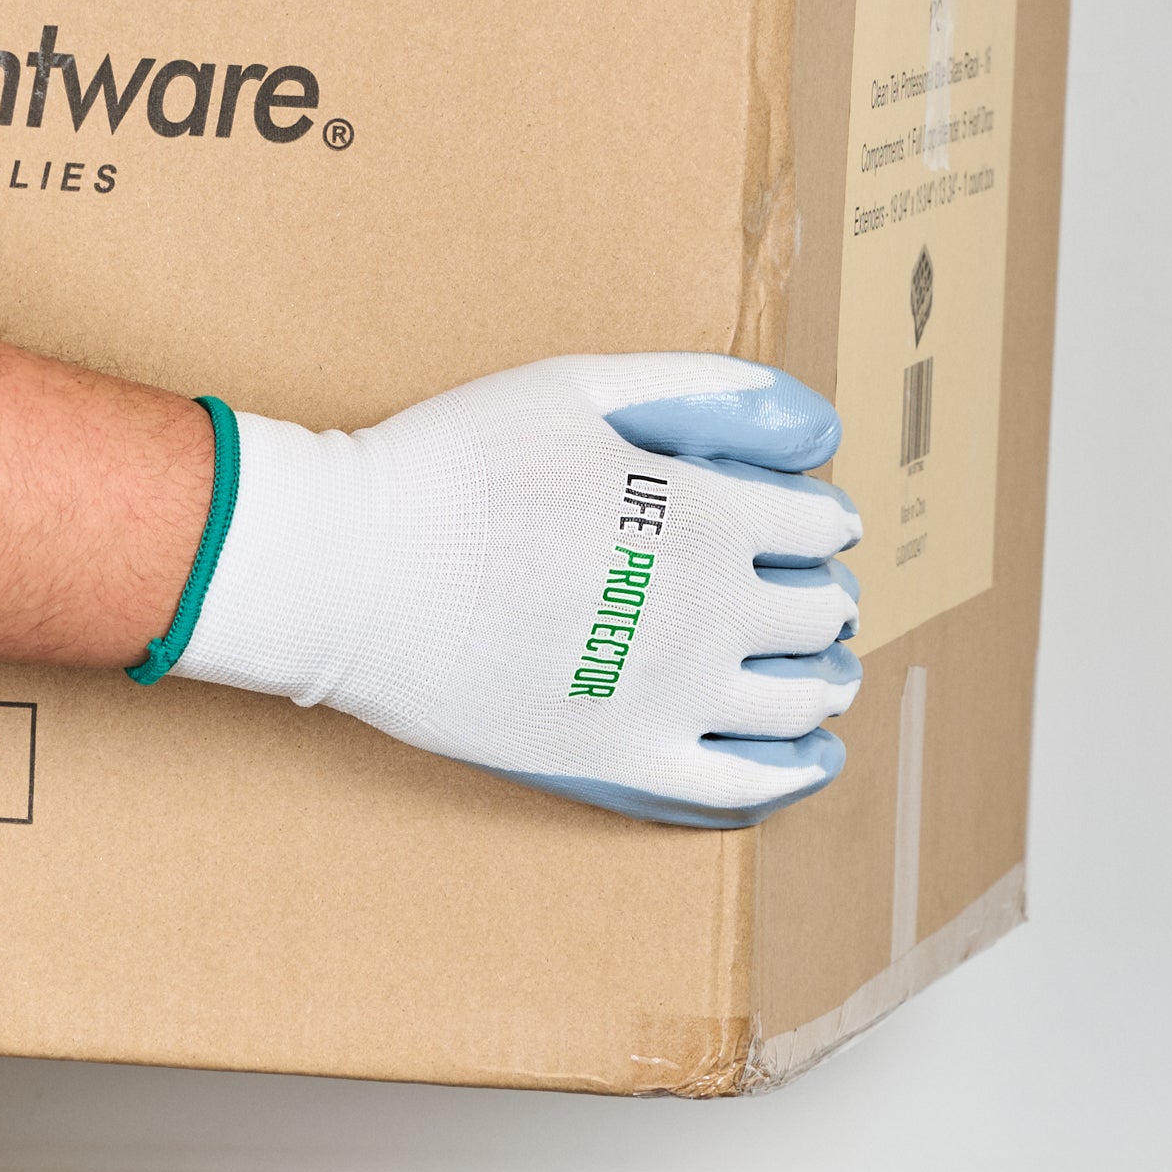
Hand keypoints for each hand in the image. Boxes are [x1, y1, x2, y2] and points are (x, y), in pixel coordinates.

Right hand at [173, 354, 860, 827]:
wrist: (351, 571)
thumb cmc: (453, 466)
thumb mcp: (579, 387)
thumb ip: (701, 389)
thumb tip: (813, 423)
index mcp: (705, 517)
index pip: (821, 528)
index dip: (819, 520)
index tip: (800, 522)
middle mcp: (707, 613)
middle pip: (820, 613)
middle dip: (819, 593)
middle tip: (797, 588)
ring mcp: (668, 697)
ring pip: (801, 699)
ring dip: (821, 674)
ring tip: (810, 663)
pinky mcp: (620, 762)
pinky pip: (745, 784)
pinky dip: (797, 768)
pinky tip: (810, 751)